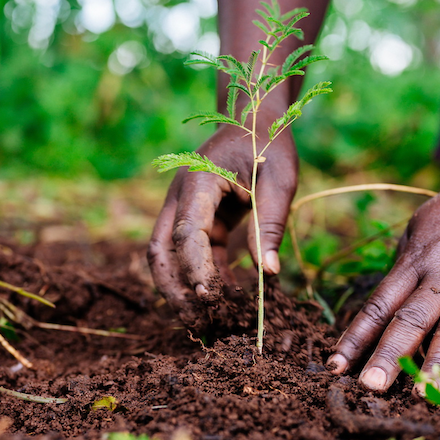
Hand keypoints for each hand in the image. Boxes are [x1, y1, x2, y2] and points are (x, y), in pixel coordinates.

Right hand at [148, 112, 297, 325]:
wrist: (255, 118)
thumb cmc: (269, 143)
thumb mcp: (279, 179)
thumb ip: (270, 224)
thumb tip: (269, 274)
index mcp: (199, 181)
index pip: (186, 232)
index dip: (194, 268)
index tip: (210, 297)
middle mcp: (182, 196)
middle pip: (160, 249)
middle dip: (173, 288)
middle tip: (197, 321)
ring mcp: (185, 208)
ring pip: (168, 255)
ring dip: (182, 287)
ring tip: (206, 320)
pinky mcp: (199, 218)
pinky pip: (192, 253)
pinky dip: (203, 276)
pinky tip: (225, 297)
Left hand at [326, 172, 439, 395]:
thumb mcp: (416, 232)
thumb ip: (401, 272)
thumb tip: (381, 316)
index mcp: (413, 261)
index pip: (378, 304)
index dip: (356, 337)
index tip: (336, 367)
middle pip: (412, 320)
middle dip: (390, 355)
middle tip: (371, 388)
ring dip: (438, 364)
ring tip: (423, 396)